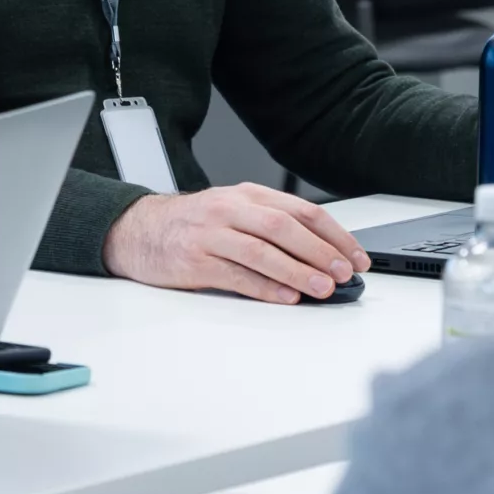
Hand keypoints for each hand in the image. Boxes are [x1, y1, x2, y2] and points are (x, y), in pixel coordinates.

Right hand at [101, 184, 371, 303]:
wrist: (136, 230)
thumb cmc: (191, 225)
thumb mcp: (232, 211)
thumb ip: (270, 226)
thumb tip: (321, 257)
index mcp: (246, 195)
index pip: (301, 211)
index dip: (334, 234)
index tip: (357, 256)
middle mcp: (230, 209)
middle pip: (285, 228)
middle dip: (322, 252)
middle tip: (345, 273)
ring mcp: (211, 234)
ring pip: (263, 251)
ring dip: (298, 272)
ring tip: (324, 289)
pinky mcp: (195, 261)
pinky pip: (237, 275)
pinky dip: (265, 288)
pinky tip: (286, 298)